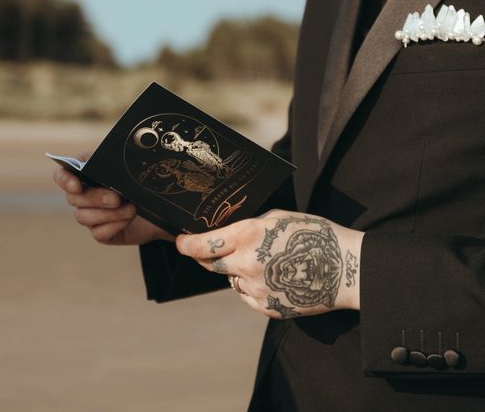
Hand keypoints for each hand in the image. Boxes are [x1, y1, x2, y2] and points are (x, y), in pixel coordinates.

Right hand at [53, 158, 173, 246]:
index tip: (76, 185)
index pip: (61, 175)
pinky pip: (99, 232)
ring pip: (85, 217)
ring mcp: (91, 215)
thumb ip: (113, 164)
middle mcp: (83, 195)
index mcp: (85, 173)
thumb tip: (103, 166)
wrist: (160, 205)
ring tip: (131, 208)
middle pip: (74, 198)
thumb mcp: (129, 167)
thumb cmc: (140, 181)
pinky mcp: (102, 232)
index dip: (65, 180)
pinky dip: (115, 225)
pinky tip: (128, 219)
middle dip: (96, 198)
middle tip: (116, 197)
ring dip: (109, 213)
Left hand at [176, 209, 363, 319]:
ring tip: (262, 259)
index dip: (187, 244)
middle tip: (215, 248)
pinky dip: (251, 286)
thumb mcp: (278, 217)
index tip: (181, 241)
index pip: (203, 245)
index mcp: (248, 237)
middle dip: (210, 257)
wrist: (345, 269)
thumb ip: (249, 226)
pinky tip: (273, 276)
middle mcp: (247, 265)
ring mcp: (256, 290)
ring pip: (231, 281)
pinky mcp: (267, 308)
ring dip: (236, 271)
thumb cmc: (313, 234)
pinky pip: (247, 295)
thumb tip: (228, 232)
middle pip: (212, 265)